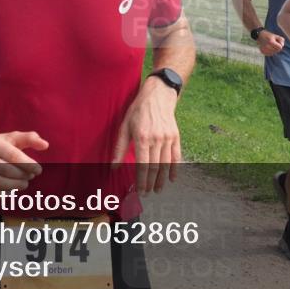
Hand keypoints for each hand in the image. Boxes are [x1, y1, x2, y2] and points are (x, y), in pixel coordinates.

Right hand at [0, 131, 47, 196]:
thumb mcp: (10, 137)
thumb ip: (29, 138)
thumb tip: (45, 145)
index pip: (12, 155)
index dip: (28, 164)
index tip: (38, 170)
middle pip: (5, 170)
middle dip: (22, 176)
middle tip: (30, 177)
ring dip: (14, 186)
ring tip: (23, 184)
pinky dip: (2, 195)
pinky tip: (10, 190)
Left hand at [111, 76, 180, 193]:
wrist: (158, 95)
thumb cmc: (138, 110)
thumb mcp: (125, 126)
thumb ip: (120, 148)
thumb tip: (113, 167)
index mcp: (142, 138)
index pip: (142, 165)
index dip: (141, 180)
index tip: (140, 191)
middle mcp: (157, 139)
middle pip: (154, 167)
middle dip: (150, 183)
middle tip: (147, 193)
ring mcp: (168, 138)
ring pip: (166, 164)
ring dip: (161, 179)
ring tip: (157, 189)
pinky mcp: (175, 136)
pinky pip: (176, 156)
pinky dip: (174, 168)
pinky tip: (172, 178)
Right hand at [257, 30, 284, 55]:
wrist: (259, 36)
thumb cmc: (269, 35)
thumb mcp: (276, 35)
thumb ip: (281, 40)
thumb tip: (281, 46)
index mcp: (271, 42)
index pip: (280, 47)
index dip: (280, 44)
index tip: (276, 41)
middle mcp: (267, 47)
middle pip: (277, 50)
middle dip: (277, 47)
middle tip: (273, 42)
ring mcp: (265, 50)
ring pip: (274, 53)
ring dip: (274, 49)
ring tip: (271, 45)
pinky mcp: (263, 52)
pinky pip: (270, 54)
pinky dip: (271, 51)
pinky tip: (268, 47)